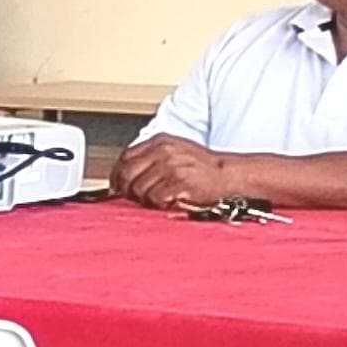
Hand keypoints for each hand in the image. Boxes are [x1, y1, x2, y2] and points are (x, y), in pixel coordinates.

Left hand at [111, 136, 227, 209]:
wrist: (229, 174)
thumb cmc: (203, 169)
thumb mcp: (175, 154)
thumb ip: (151, 161)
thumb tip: (126, 178)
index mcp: (160, 142)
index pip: (125, 157)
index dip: (117, 175)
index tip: (117, 187)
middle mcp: (163, 150)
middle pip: (127, 173)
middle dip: (126, 191)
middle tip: (134, 200)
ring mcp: (170, 165)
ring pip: (139, 189)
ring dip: (145, 200)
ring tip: (159, 201)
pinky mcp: (179, 181)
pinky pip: (154, 198)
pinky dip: (159, 205)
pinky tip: (169, 202)